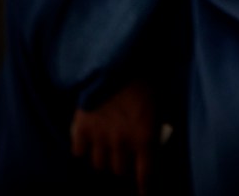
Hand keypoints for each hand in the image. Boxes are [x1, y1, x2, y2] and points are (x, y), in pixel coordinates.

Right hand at [70, 79, 156, 194]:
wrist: (118, 57)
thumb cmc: (144, 77)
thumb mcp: (159, 102)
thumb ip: (153, 125)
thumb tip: (151, 143)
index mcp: (145, 136)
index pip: (145, 175)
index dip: (144, 187)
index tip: (143, 192)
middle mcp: (122, 142)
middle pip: (120, 171)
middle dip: (124, 167)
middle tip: (126, 160)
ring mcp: (100, 137)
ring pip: (99, 165)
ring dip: (105, 159)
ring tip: (108, 149)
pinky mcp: (81, 128)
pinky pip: (79, 152)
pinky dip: (83, 149)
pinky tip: (89, 142)